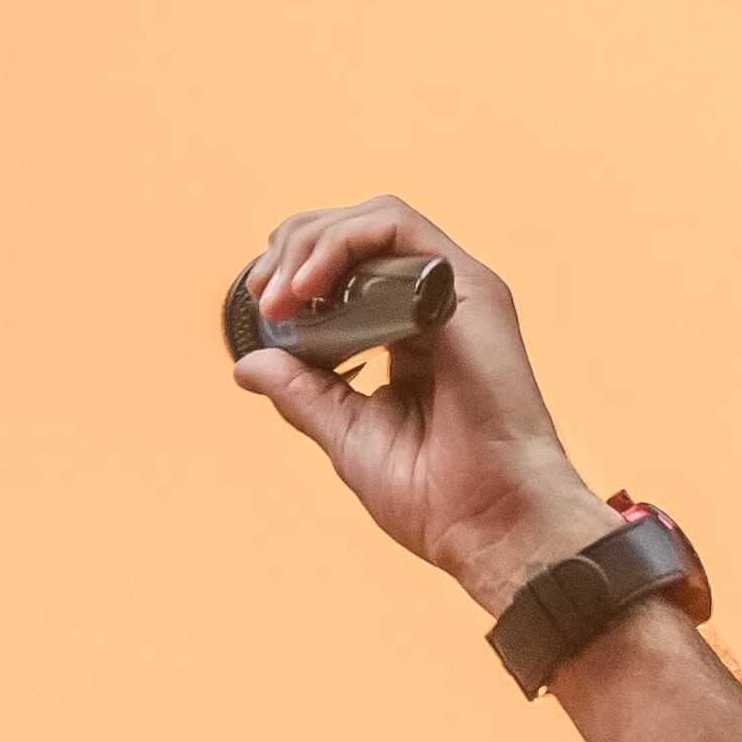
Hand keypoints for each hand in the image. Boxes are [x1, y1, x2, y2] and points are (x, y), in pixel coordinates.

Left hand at [234, 196, 623, 622]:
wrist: (492, 523)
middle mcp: (438, 307)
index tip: (262, 307)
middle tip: (263, 295)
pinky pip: (397, 227)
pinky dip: (342, 242)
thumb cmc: (439, 497)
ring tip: (281, 293)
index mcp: (413, 337)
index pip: (351, 270)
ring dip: (312, 243)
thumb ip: (302, 391)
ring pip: (373, 219)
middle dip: (294, 249)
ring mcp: (457, 294)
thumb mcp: (347, 433)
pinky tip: (311, 285)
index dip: (296, 271)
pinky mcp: (471, 289)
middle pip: (356, 234)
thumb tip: (249, 365)